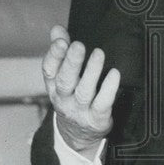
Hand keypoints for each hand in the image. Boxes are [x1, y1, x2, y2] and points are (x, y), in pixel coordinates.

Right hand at [41, 25, 119, 153]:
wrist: (77, 135)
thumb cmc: (71, 98)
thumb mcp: (62, 77)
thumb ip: (61, 52)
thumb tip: (57, 28)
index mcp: (54, 86)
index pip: (49, 70)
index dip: (54, 55)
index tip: (61, 40)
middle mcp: (64, 99)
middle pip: (64, 81)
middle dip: (71, 63)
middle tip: (78, 45)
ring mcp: (80, 110)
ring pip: (84, 91)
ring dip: (91, 72)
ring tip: (98, 53)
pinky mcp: (96, 118)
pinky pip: (102, 103)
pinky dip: (108, 89)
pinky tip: (114, 74)